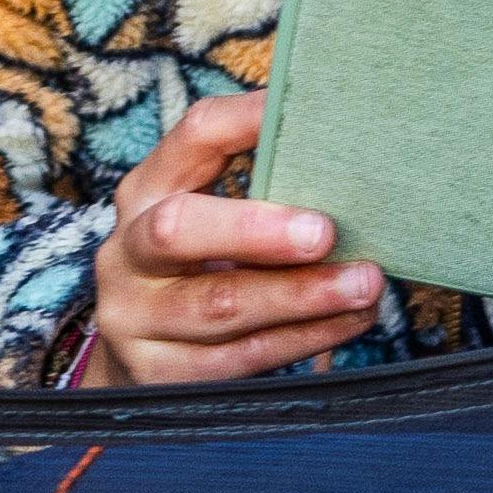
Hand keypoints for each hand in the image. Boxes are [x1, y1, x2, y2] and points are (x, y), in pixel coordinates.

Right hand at [77, 91, 385, 388]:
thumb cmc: (198, 271)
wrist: (141, 360)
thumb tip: (347, 145)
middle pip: (179, 228)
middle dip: (257, 230)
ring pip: (219, 304)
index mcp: (147, 191)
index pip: (194, 137)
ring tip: (364, 284)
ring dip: (302, 295)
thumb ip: (262, 187)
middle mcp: (127, 252)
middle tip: (325, 233)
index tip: (315, 118)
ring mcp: (133, 317)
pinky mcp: (158, 374)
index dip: (251, 120)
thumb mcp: (212, 220)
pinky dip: (303, 339)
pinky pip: (239, 358)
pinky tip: (347, 321)